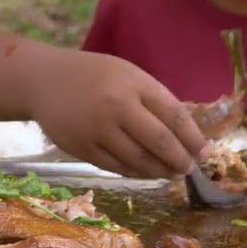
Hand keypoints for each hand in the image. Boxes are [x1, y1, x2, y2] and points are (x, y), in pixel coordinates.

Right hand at [28, 49, 206, 178]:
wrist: (42, 80)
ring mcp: (97, 130)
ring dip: (159, 170)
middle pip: (160, 142)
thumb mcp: (126, 74)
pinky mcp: (81, 148)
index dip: (193, 138)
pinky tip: (143, 171)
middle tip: (189, 169)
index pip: (174, 116)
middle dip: (180, 160)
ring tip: (170, 173)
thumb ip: (153, 99)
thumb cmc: (92, 75)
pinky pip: (116, 167)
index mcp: (133, 84)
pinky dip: (134, 172)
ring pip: (138, 160)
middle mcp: (116, 107)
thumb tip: (185, 135)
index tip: (204, 152)